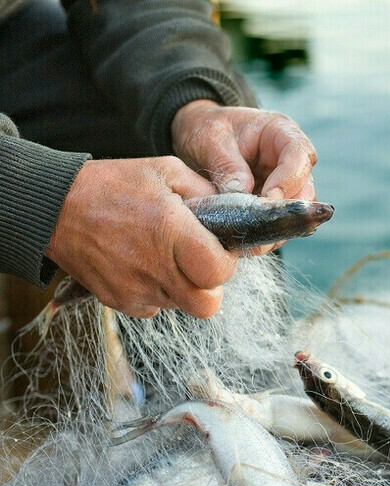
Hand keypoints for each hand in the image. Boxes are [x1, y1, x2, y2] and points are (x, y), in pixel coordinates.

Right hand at [45, 157, 237, 317]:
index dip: (226, 263)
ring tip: (166, 257)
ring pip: (181, 307)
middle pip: (206, 305)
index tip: (217, 250)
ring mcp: (134, 289)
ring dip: (183, 288)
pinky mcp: (118, 301)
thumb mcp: (165, 170)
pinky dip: (157, 291)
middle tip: (199, 263)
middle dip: (210, 287)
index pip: (219, 273)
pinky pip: (154, 307)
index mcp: (171, 232)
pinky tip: (144, 264)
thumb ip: (206, 192)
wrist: (54, 207)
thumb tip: (233, 211)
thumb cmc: (112, 184)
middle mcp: (154, 267)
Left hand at [171, 101, 317, 251]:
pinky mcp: (274, 203)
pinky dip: (265, 235)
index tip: (268, 200)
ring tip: (253, 242)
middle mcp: (290, 159)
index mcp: (280, 132)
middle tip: (262, 229)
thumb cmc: (207, 128)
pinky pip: (278, 222)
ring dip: (277, 228)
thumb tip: (240, 195)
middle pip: (306, 189)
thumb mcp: (211, 139)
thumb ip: (227, 166)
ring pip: (296, 211)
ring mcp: (285, 183)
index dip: (289, 180)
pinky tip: (248, 243)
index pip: (300, 155)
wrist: (198, 136)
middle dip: (287, 211)